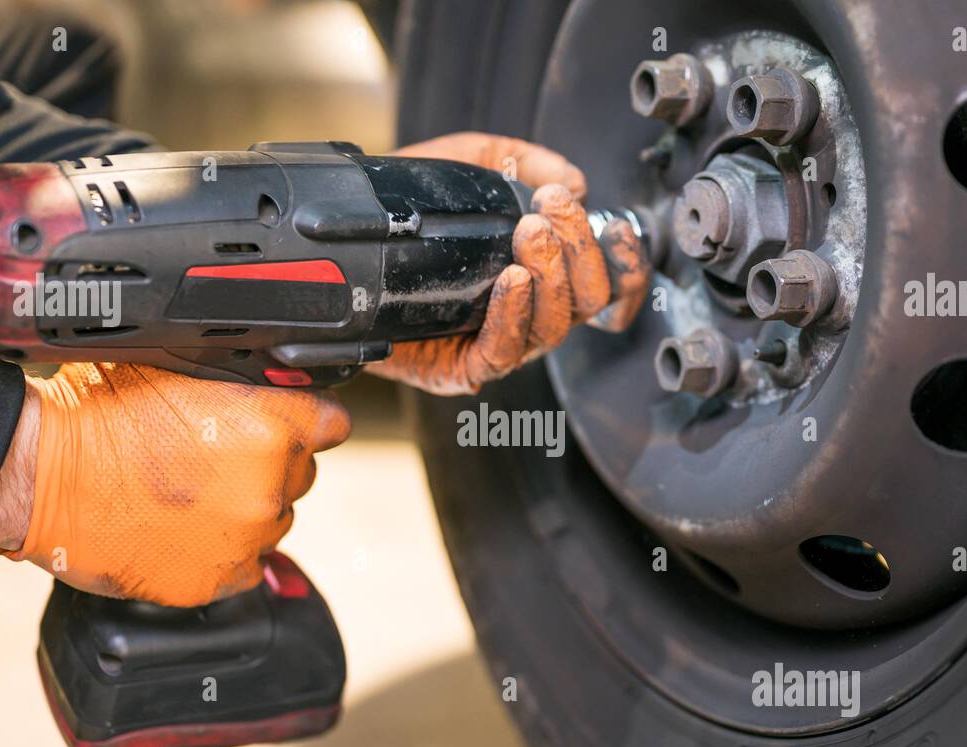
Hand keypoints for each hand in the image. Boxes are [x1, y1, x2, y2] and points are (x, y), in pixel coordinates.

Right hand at [0, 364, 348, 606]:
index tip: (289, 426)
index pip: (333, 425)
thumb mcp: (178, 367)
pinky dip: (224, 553)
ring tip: (190, 496)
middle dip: (269, 466)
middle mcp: (271, 482)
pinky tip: (184, 532)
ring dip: (246, 510)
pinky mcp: (221, 579)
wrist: (43, 474)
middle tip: (214, 459)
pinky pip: (246, 565)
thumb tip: (272, 387)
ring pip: (274, 520)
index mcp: (274, 423)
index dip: (307, 421)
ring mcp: (248, 535)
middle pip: (300, 473)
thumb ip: (241, 383)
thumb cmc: (99, 412)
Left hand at [368, 132, 649, 395]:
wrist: (343, 243)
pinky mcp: (463, 367)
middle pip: (585, 302)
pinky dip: (514, 313)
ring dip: (550, 275)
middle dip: (578, 251)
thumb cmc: (407, 212)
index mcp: (541, 276)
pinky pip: (503, 350)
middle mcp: (528, 314)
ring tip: (531, 233)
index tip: (615, 226)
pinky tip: (512, 280)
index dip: (623, 263)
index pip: (602, 282)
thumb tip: (573, 179)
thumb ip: (520, 160)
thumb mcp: (466, 164)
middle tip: (554, 209)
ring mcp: (499, 342)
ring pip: (552, 326)